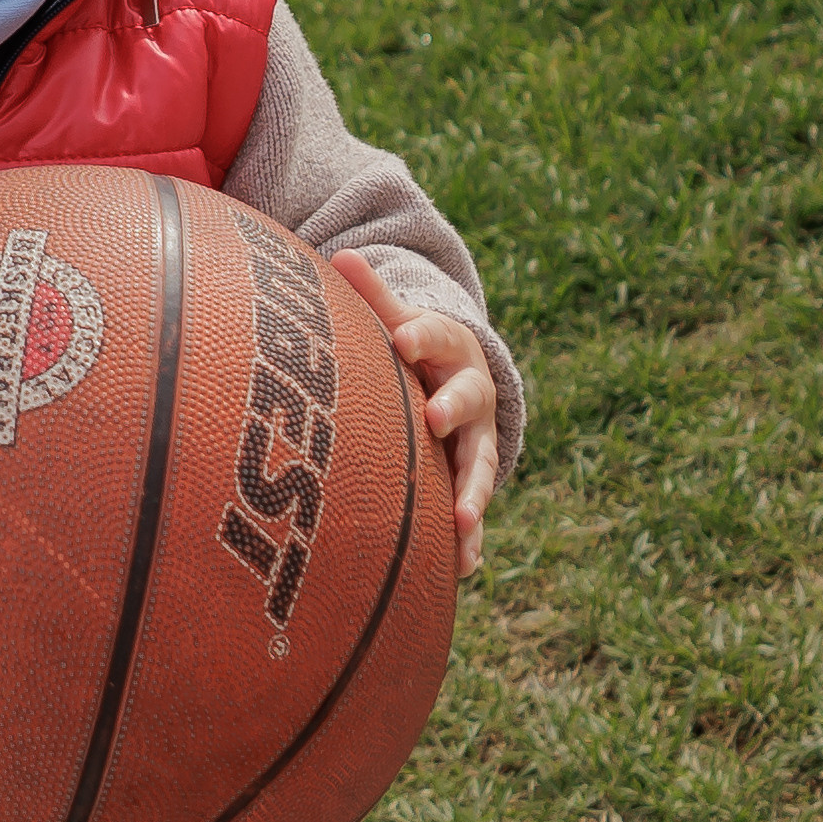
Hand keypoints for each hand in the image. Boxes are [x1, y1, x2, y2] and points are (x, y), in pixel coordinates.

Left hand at [328, 249, 499, 581]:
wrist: (463, 379)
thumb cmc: (415, 348)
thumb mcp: (400, 319)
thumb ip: (373, 295)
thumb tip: (342, 254)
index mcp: (449, 348)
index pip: (438, 336)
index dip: (422, 336)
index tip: (404, 339)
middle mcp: (470, 393)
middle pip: (469, 398)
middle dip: (453, 407)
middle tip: (435, 418)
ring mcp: (476, 439)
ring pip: (480, 462)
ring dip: (473, 488)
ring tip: (460, 517)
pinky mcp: (472, 478)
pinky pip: (474, 509)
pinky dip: (472, 539)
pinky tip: (463, 567)